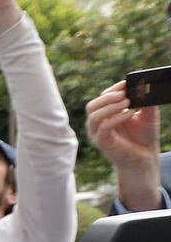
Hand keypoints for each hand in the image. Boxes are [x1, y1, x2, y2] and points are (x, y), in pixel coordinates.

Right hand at [86, 81, 162, 210]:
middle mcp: (99, 122)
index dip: (113, 89)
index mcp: (107, 113)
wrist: (145, 157)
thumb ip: (146, 101)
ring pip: (94, 115)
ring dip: (110, 106)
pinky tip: (129, 113)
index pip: (103, 97)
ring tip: (127, 102)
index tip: (127, 84)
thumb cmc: (144, 136)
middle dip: (108, 96)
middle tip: (124, 93)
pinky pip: (103, 127)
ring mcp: (97, 132)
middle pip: (92, 105)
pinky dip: (116, 118)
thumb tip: (146, 87)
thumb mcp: (148, 114)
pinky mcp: (101, 142)